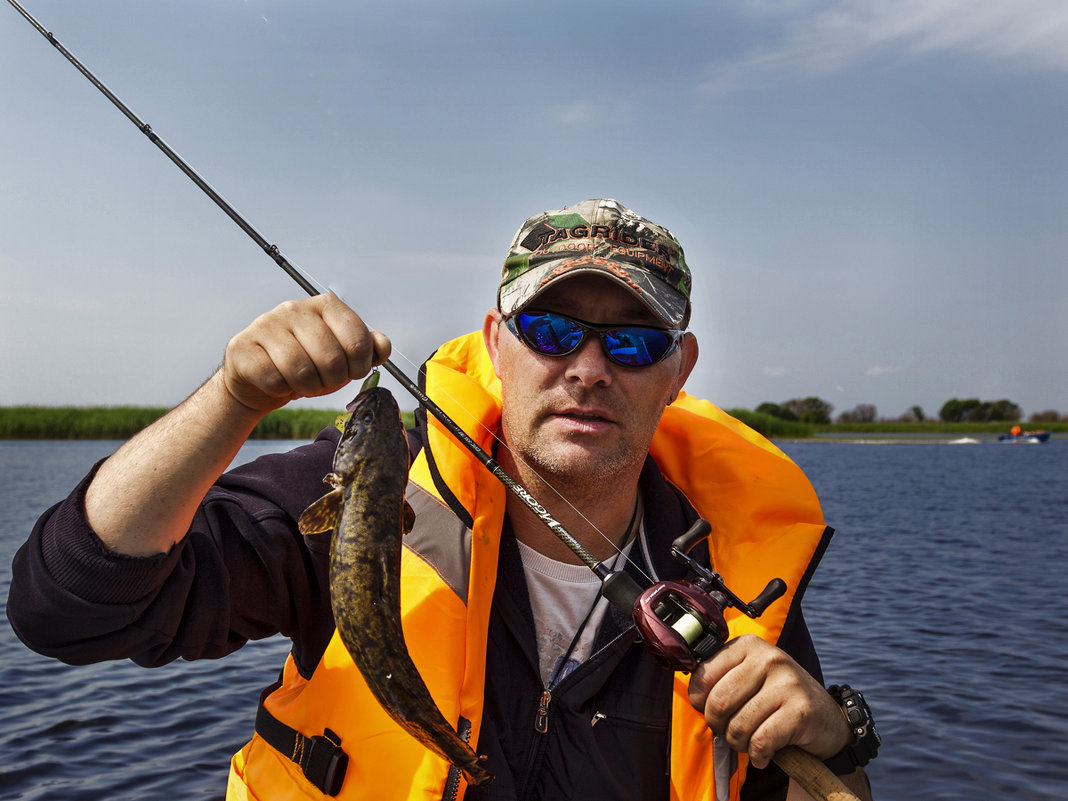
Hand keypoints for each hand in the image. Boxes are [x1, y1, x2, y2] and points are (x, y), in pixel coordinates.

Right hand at [222, 294, 390, 411]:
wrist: (258, 378)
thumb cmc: (307, 364)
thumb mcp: (341, 355)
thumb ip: (366, 348)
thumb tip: (382, 346)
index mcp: (325, 305)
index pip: (357, 338)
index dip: (360, 366)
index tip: (352, 372)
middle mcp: (294, 309)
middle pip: (331, 358)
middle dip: (332, 381)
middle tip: (324, 382)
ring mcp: (265, 324)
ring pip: (301, 370)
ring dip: (307, 387)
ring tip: (303, 384)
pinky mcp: (242, 346)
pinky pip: (273, 379)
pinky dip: (281, 390)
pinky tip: (279, 382)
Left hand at [688, 635, 849, 769]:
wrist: (826, 719)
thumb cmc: (776, 699)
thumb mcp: (748, 677)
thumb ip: (720, 678)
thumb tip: (693, 696)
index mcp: (748, 645)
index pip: (703, 676)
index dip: (700, 702)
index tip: (713, 710)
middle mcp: (769, 658)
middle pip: (718, 703)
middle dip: (719, 726)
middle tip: (732, 731)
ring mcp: (787, 682)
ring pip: (738, 726)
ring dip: (739, 744)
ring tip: (750, 741)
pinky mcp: (801, 710)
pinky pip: (761, 742)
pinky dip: (758, 756)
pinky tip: (765, 753)